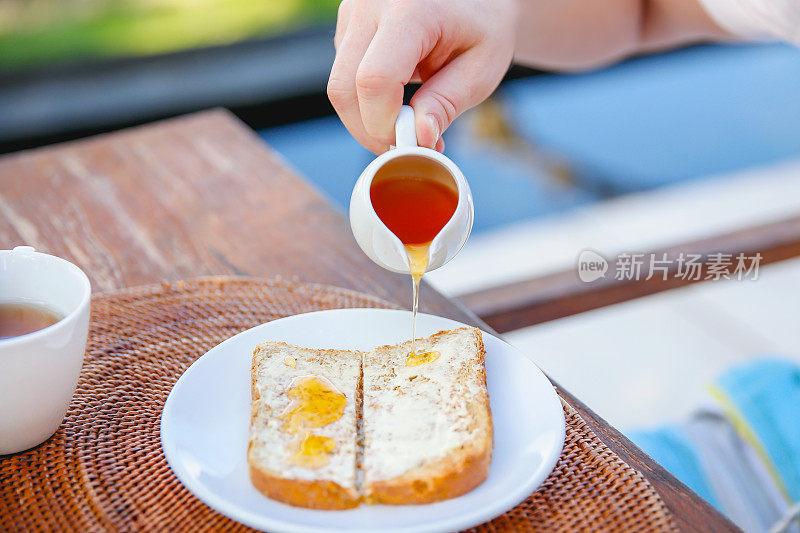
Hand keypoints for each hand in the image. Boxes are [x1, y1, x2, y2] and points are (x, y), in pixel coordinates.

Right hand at [327, 0, 516, 153]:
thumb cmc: (483, 27)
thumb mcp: (481, 69)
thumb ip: (446, 103)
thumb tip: (419, 137)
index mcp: (411, 10)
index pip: (375, 80)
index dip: (385, 124)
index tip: (411, 143)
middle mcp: (372, 4)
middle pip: (344, 87)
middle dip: (370, 130)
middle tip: (405, 145)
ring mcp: (354, 10)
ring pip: (339, 85)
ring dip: (367, 116)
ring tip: (407, 122)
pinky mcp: (348, 22)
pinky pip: (344, 75)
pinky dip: (365, 99)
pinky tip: (396, 99)